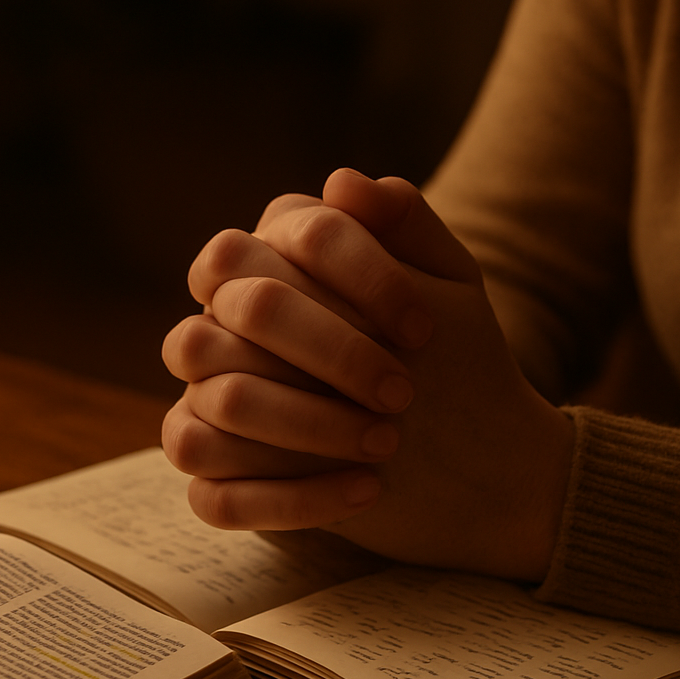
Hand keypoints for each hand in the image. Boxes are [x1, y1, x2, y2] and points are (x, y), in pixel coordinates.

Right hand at [163, 169, 573, 581]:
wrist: (471, 462)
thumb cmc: (450, 362)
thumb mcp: (448, 287)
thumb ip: (405, 224)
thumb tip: (342, 180)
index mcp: (273, 260)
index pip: (289, 233)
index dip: (361, 275)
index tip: (425, 330)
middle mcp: (223, 325)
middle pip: (242, 309)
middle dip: (332, 349)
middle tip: (405, 393)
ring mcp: (207, 402)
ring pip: (220, 397)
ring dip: (309, 423)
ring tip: (386, 445)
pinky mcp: (216, 479)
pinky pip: (214, 492)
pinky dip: (292, 497)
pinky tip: (365, 492)